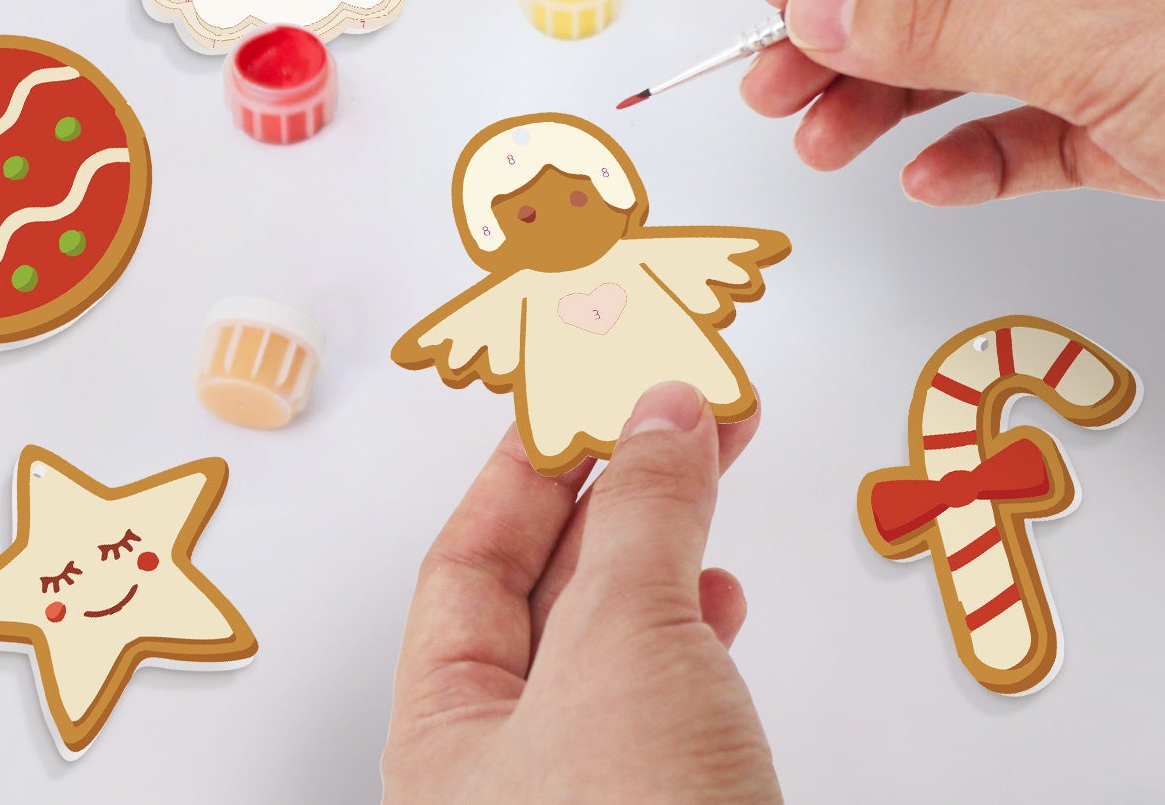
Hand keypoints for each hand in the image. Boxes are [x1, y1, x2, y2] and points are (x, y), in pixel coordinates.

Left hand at [381, 383, 780, 804]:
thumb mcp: (623, 641)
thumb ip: (642, 516)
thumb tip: (660, 417)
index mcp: (445, 734)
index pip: (468, 562)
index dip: (526, 468)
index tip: (582, 401)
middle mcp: (506, 767)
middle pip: (549, 587)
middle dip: (618, 491)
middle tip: (666, 413)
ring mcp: (588, 788)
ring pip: (616, 634)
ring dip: (666, 547)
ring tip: (706, 466)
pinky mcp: (664, 802)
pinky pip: (667, 687)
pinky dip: (697, 626)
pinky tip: (719, 596)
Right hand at [742, 0, 1164, 288]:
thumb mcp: (1113, 41)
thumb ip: (948, 19)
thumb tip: (815, 6)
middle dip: (867, 23)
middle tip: (779, 83)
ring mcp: (1162, 28)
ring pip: (995, 44)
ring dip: (902, 93)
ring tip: (822, 143)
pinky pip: (1047, 120)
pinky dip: (984, 148)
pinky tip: (932, 180)